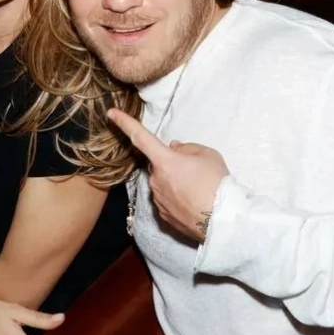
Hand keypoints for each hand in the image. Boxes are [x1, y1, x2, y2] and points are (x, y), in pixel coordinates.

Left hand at [107, 108, 227, 242]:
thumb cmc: (217, 184)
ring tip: (197, 190)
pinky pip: (166, 201)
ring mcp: (158, 200)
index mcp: (165, 161)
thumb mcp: (208, 154)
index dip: (125, 123)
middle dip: (172, 165)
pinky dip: (177, 200)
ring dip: (175, 183)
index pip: (141, 137)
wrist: (222, 220)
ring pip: (162, 184)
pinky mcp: (163, 217)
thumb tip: (173, 149)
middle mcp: (156, 180)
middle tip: (195, 172)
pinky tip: (193, 203)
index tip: (111, 114)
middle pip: (159, 165)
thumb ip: (186, 148)